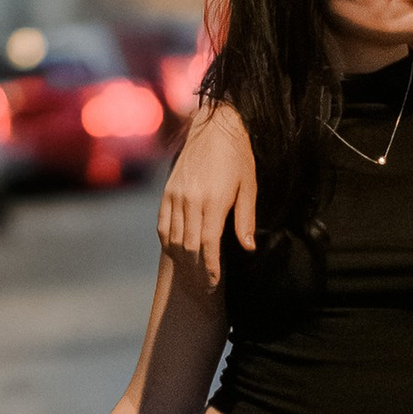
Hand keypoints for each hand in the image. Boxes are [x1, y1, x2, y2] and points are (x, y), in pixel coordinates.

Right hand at [158, 101, 257, 288]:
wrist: (214, 126)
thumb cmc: (238, 156)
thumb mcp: (249, 186)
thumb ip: (246, 219)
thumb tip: (249, 248)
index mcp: (213, 201)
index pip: (208, 245)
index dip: (210, 269)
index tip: (213, 284)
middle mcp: (190, 200)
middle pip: (189, 246)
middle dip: (196, 270)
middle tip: (204, 287)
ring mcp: (175, 196)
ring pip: (173, 239)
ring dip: (182, 261)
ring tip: (192, 275)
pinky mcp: (167, 192)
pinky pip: (163, 225)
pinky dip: (168, 243)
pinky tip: (176, 253)